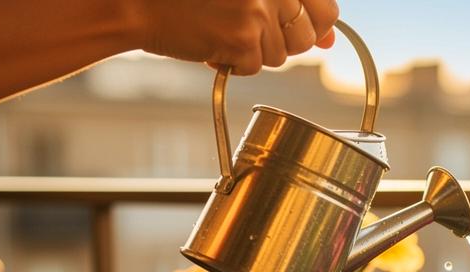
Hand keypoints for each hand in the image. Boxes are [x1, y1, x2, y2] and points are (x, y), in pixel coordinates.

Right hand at [133, 0, 339, 74]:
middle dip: (280, 42)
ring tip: (223, 29)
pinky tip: (211, 41)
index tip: (298, 31)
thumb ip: (291, 11)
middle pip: (305, 38)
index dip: (315, 27)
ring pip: (281, 56)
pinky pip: (255, 67)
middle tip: (245, 28)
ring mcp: (260, 12)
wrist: (140, 3)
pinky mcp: (244, 39)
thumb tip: (329, 41)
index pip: (326, 9)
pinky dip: (233, 62)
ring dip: (254, 52)